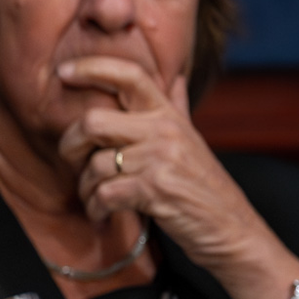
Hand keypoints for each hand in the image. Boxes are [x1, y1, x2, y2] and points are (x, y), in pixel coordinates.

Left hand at [56, 57, 298, 298]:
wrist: (233, 230)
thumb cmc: (204, 187)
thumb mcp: (192, 140)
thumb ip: (177, 107)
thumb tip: (175, 77)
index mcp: (169, 115)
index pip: (130, 75)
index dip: (93, 67)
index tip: (64, 72)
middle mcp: (165, 131)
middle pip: (92, 122)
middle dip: (70, 146)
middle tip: (73, 163)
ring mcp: (161, 159)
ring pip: (93, 165)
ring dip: (86, 189)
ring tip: (96, 200)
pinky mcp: (155, 189)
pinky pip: (103, 193)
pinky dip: (96, 209)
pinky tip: (103, 214)